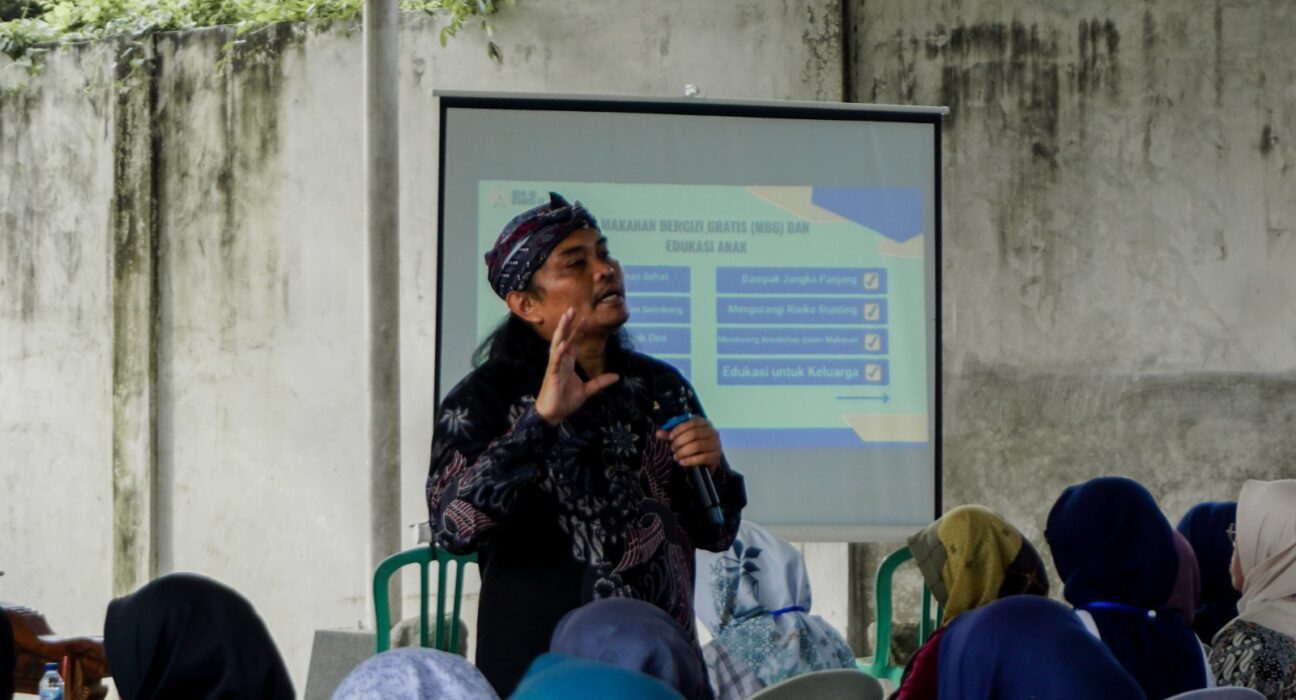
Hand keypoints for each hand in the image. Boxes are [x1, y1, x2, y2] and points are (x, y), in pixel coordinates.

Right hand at [535, 307, 618, 424]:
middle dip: (568, 324)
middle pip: (564, 338)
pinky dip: (559, 352)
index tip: (586, 317)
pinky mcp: (552, 375)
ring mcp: (556, 367)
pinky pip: (556, 361)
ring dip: (562, 331)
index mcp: (567, 363)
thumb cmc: (565, 401)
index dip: (579, 330)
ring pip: (558, 344)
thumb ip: (600, 382)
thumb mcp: (587, 390)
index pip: (573, 342)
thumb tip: (617, 376)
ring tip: (566, 318)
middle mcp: (561, 361)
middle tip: (573, 308)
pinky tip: (563, 343)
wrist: (554, 415)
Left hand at [655, 416, 721, 470]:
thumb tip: (658, 433)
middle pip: (694, 434)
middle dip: (680, 441)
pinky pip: (702, 458)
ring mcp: (716, 444)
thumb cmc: (694, 446)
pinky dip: (690, 460)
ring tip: (676, 456)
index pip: (692, 422)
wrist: (707, 461)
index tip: (670, 437)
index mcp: (704, 424)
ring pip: (697, 446)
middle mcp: (712, 432)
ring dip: (683, 452)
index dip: (679, 429)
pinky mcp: (715, 457)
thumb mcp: (682, 438)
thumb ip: (671, 435)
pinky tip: (682, 462)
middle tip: (673, 448)